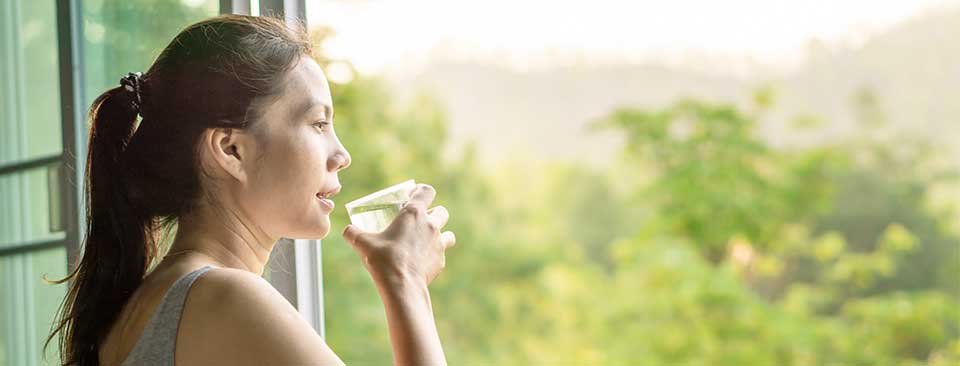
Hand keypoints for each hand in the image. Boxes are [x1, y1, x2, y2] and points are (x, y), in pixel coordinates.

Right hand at [342, 184, 456, 287]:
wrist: (402, 285)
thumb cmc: (383, 260)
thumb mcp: (363, 244)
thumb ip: (353, 233)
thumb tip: (347, 230)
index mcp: (414, 214)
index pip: (427, 191)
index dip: (421, 191)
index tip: (413, 195)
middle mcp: (431, 225)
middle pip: (441, 211)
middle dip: (434, 213)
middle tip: (421, 220)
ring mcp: (439, 243)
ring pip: (448, 234)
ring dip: (441, 234)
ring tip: (427, 241)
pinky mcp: (441, 261)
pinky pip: (441, 255)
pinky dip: (434, 256)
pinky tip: (422, 262)